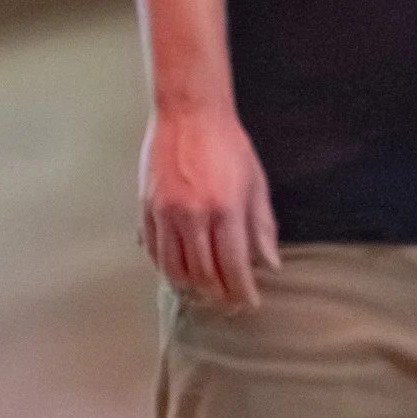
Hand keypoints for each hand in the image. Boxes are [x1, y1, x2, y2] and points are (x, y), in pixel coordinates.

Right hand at [141, 106, 280, 309]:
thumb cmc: (226, 143)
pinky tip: (178, 273)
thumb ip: (262, 226)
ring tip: (203, 294)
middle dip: (218, 295)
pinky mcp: (147, 208)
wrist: (189, 112)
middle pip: (203, 274)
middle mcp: (193, 216)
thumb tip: (269, 262)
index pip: (234, 266)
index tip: (249, 302)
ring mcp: (166, 214)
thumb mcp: (255, 182)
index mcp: (225, 209)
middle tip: (228, 305)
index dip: (242, 291)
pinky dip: (166, 268)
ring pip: (175, 268)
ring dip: (191, 288)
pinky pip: (154, 250)